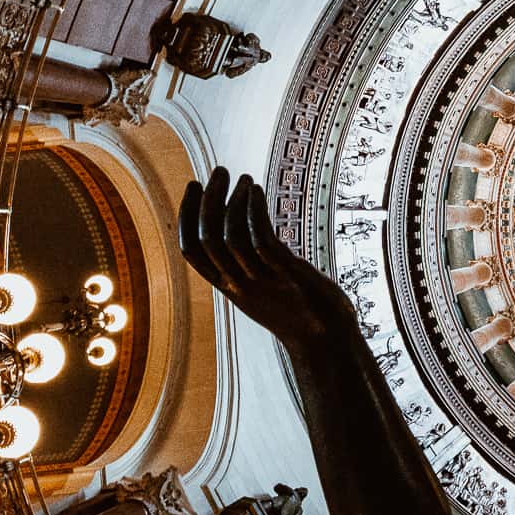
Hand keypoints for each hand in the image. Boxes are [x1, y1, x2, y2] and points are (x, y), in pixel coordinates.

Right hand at [177, 168, 357, 351]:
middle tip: (218, 172)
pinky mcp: (285, 275)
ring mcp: (261, 280)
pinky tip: (256, 192)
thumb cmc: (299, 312)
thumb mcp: (263, 290)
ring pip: (230, 235)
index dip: (187, 216)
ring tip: (242, 178)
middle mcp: (239, 284)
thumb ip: (249, 267)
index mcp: (230, 288)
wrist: (327, 342)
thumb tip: (244, 235)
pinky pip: (260, 238)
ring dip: (233, 200)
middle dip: (208, 200)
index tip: (194, 187)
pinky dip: (254, 210)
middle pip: (207, 238)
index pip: (191, 251)